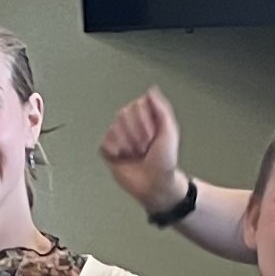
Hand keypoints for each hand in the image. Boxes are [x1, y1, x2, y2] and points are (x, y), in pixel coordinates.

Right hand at [98, 88, 185, 212]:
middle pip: (122, 114)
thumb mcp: (169, 131)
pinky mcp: (109, 151)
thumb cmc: (165, 162)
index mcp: (146, 119)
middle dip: (136, 133)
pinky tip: (123, 157)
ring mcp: (119, 138)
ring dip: (127, 144)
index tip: (152, 134)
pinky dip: (114, 151)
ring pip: (114, 128)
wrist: (155, 185)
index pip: (135, 105)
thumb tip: (151, 91)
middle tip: (144, 146)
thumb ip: (161, 108)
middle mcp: (131, 126)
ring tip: (135, 154)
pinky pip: (104, 142)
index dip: (144, 121)